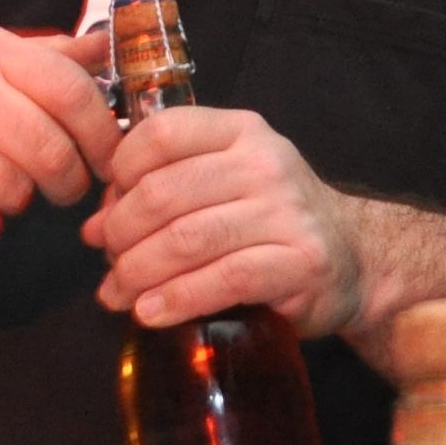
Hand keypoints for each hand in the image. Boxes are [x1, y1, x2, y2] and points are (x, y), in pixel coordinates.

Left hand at [87, 105, 372, 336]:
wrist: (352, 259)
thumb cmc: (272, 221)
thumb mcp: (224, 184)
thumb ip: (163, 191)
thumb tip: (93, 228)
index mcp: (241, 132)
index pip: (161, 133)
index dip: (120, 173)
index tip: (108, 208)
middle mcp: (265, 164)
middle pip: (164, 193)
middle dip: (121, 234)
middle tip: (109, 262)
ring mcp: (286, 213)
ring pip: (187, 239)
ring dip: (139, 272)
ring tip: (119, 294)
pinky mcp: (299, 263)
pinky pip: (223, 280)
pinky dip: (176, 300)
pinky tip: (151, 313)